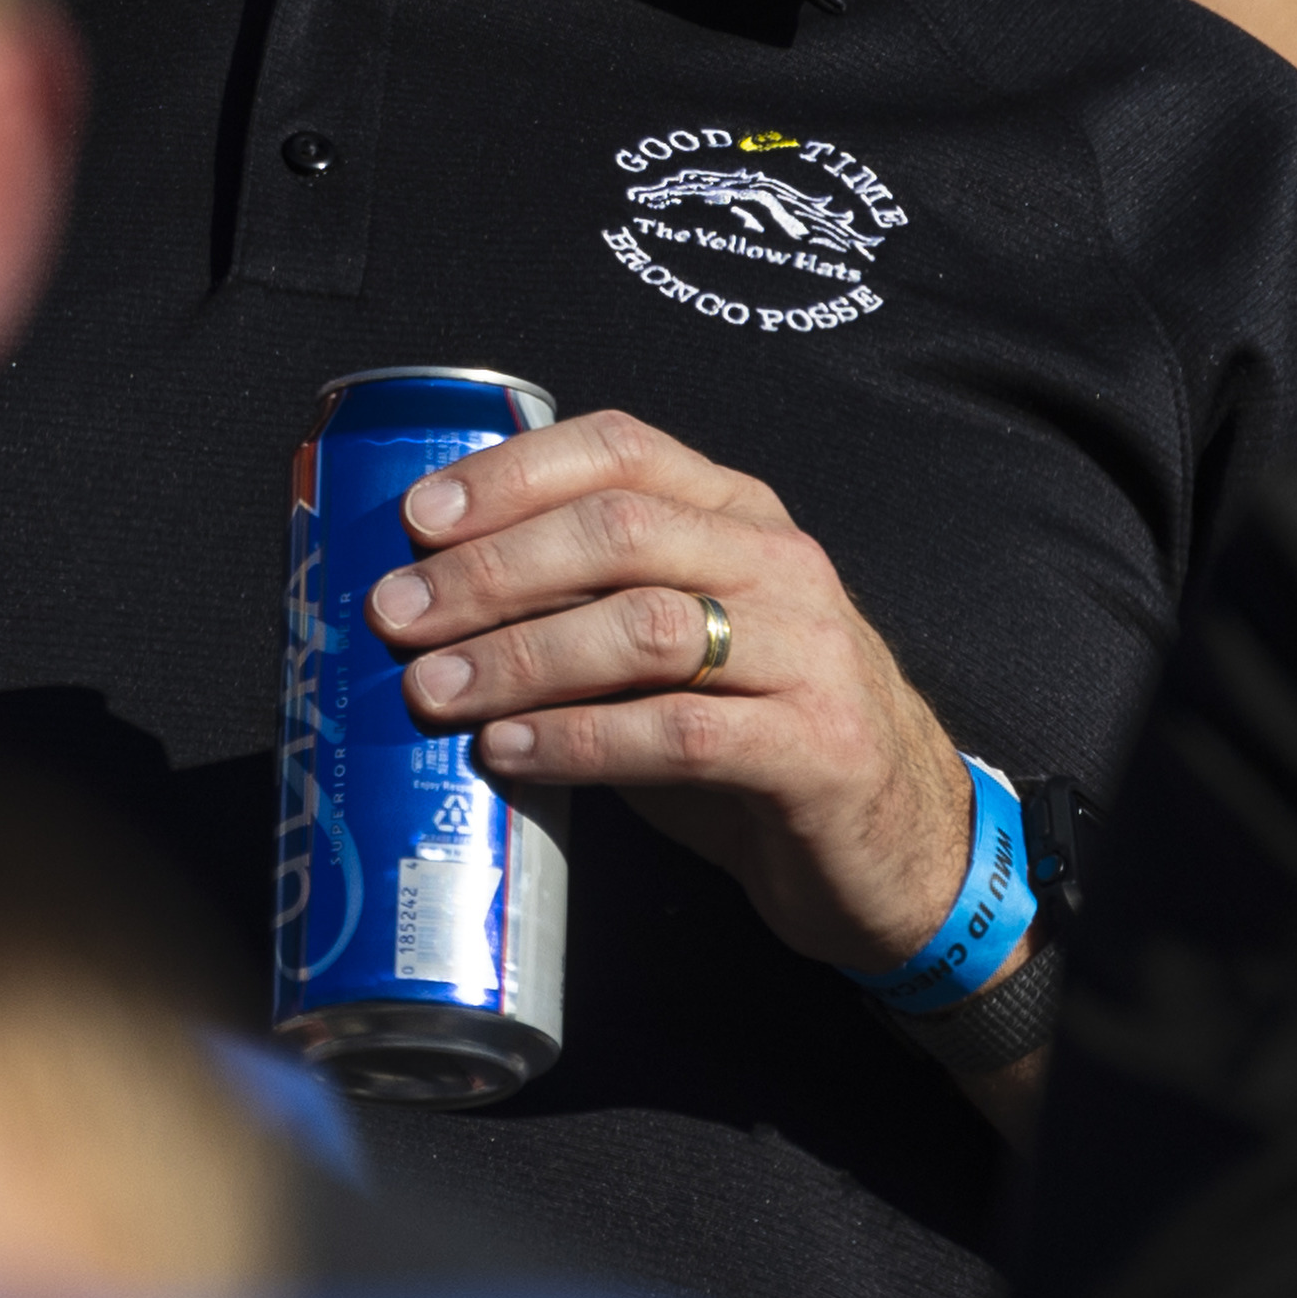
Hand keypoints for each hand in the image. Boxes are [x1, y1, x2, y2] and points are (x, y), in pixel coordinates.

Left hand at [362, 408, 992, 987]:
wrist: (899, 846)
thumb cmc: (752, 736)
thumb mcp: (670, 650)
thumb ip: (581, 607)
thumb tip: (425, 598)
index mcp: (737, 513)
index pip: (619, 451)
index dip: (511, 473)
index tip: (416, 518)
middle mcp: (780, 563)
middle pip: (617, 531)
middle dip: (490, 570)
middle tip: (397, 615)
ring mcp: (811, 653)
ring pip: (645, 626)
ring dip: (520, 658)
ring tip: (431, 692)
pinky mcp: (820, 749)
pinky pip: (680, 732)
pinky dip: (579, 740)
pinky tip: (509, 754)